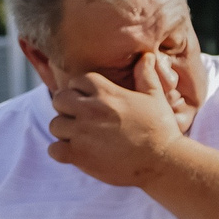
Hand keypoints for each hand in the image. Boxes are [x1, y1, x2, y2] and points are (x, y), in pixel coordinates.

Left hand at [47, 54, 186, 185]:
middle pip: (59, 100)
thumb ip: (146, 75)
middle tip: (81, 119)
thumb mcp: (155, 97)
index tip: (90, 101)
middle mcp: (90, 110)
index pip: (76, 81)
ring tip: (80, 137)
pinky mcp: (80, 155)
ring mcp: (82, 133)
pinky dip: (62, 152)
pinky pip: (54, 150)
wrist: (164, 162)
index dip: (81, 91)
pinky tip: (77, 153)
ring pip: (55, 125)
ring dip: (65, 131)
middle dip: (67, 108)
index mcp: (106, 93)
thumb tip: (146, 56)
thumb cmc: (161, 129)